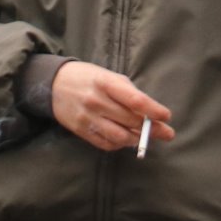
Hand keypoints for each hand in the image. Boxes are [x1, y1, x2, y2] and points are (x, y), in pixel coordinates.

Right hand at [51, 61, 176, 152]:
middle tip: (167, 133)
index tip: (166, 116)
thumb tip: (151, 112)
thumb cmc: (88, 78)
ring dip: (137, 139)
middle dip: (153, 129)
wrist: (54, 84)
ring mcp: (87, 118)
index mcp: (106, 83)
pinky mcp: (80, 131)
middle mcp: (96, 101)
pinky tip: (127, 139)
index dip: (154, 110)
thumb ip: (128, 92)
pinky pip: (106, 144)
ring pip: (120, 137)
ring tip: (146, 137)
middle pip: (131, 121)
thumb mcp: (108, 76)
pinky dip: (121, 144)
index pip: (135, 100)